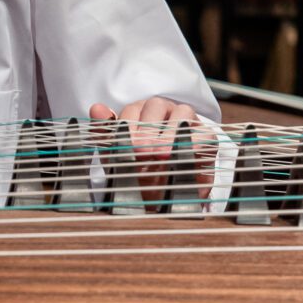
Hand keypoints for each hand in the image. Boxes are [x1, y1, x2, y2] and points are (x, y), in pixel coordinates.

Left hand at [89, 96, 213, 193]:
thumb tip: (96, 108)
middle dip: (147, 130)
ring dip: (169, 134)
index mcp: (140, 112)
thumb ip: (105, 133)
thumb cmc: (138, 171)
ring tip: (160, 155)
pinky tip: (179, 157)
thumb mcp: (117, 156)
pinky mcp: (206, 138)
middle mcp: (164, 111)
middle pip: (156, 105)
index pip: (131, 110)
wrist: (164, 198)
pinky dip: (192, 143)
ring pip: (182, 111)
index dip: (126, 127)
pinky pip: (203, 132)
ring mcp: (187, 122)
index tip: (123, 148)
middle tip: (140, 154)